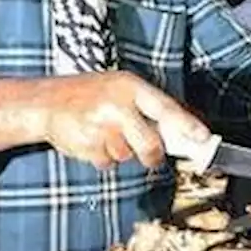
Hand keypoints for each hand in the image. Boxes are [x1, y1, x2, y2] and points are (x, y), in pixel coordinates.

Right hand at [40, 71, 210, 169]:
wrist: (46, 102)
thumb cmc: (90, 94)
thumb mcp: (121, 88)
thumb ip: (149, 106)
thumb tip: (184, 130)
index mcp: (130, 87)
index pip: (165, 108)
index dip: (187, 124)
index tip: (204, 138)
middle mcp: (116, 105)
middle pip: (150, 144)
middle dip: (153, 155)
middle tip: (150, 154)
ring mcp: (101, 126)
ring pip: (128, 156)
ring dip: (121, 152)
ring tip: (107, 133)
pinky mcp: (87, 145)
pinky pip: (108, 163)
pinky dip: (104, 157)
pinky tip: (93, 140)